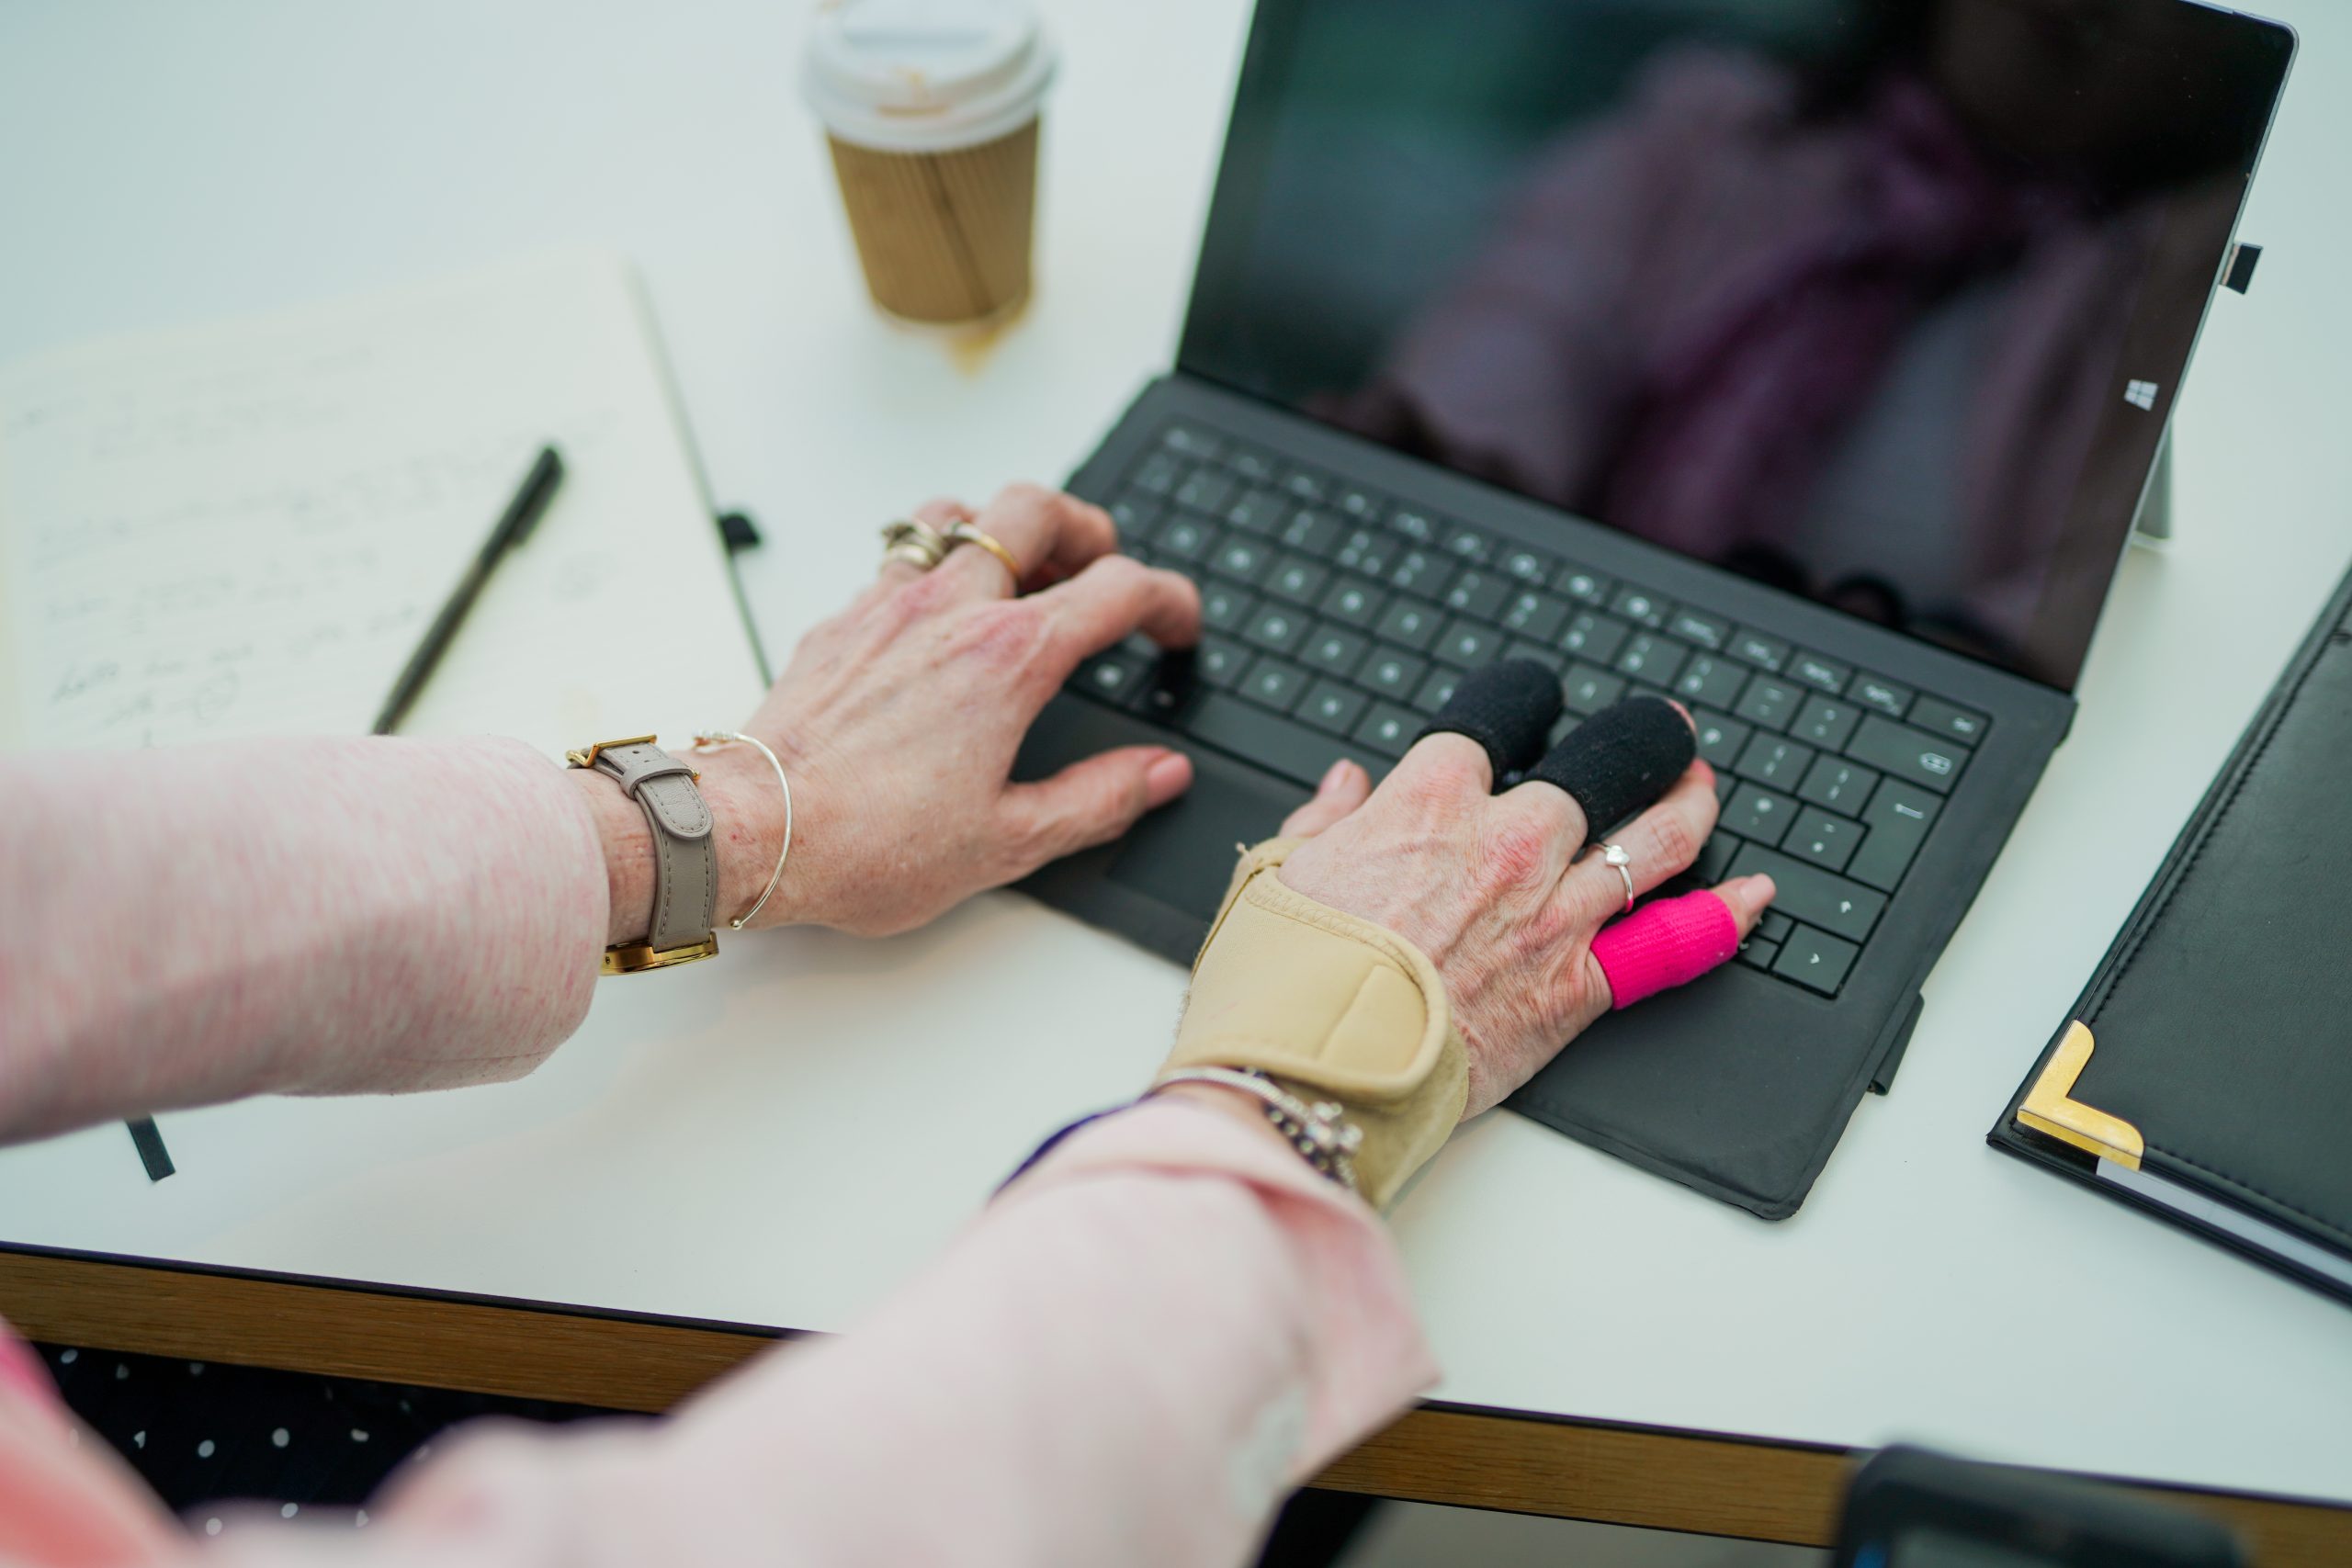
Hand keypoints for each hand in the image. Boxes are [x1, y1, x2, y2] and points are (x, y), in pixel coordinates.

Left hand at [690, 484, 1200, 936]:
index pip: (1118, 589)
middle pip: (1037, 509)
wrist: (754, 831)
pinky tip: (939, 609)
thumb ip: (1100, 799)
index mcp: (1009, 658)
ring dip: (1001, 527)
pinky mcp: (840, 620)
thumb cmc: (865, 842)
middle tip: (1104, 568)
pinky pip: (898, 555)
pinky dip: (936, 561)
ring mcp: (887, 603)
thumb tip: (1159, 774)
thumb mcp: (1010, 841)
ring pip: (957, 513)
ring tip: (1023, 568)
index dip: (1169, 601)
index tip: (1177, 629)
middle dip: (1088, 528)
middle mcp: (950, 609)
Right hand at [1268, 724, 1775, 1118]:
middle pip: (1605, 763)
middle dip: (1639, 740)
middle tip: (1656, 733)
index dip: (1523, 701)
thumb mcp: (1274, 872)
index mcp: (1431, 797)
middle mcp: (1510, 841)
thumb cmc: (1282, 980)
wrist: (1309, 1074)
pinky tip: (1756, 896)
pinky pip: (1672, 946)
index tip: (1530, 706)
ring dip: (1692, 805)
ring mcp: (1554, 913)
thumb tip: (1346, 786)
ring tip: (1703, 786)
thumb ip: (1325, 821)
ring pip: (1658, 838)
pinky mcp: (1578, 989)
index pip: (1501, 714)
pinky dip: (1723, 918)